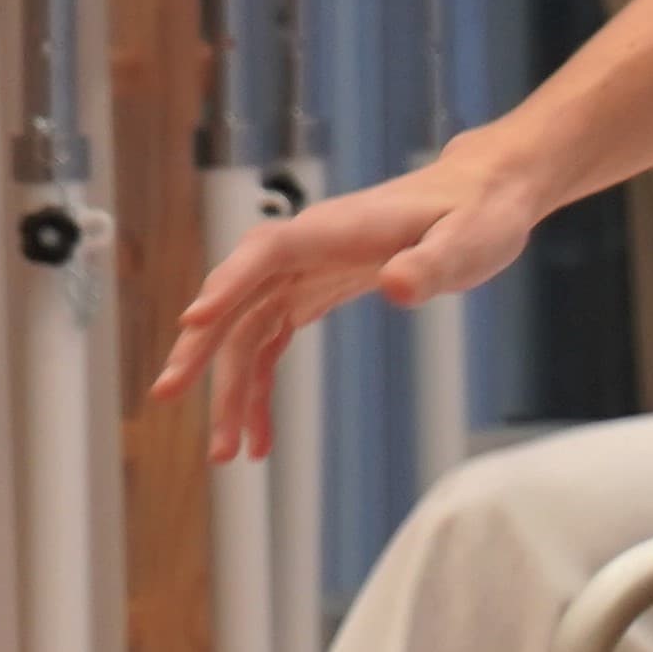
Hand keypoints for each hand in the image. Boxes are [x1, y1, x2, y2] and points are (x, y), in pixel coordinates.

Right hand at [149, 147, 552, 458]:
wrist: (482, 198)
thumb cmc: (478, 214)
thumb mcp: (469, 241)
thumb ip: (433, 264)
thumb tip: (398, 286)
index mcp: (333, 231)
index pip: (266, 254)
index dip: (229, 285)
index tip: (195, 322)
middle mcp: (304, 250)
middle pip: (238, 299)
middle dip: (203, 349)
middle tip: (169, 396)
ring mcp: (303, 274)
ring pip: (246, 333)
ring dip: (230, 390)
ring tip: (229, 453)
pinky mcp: (313, 294)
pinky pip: (269, 344)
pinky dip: (258, 388)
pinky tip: (259, 438)